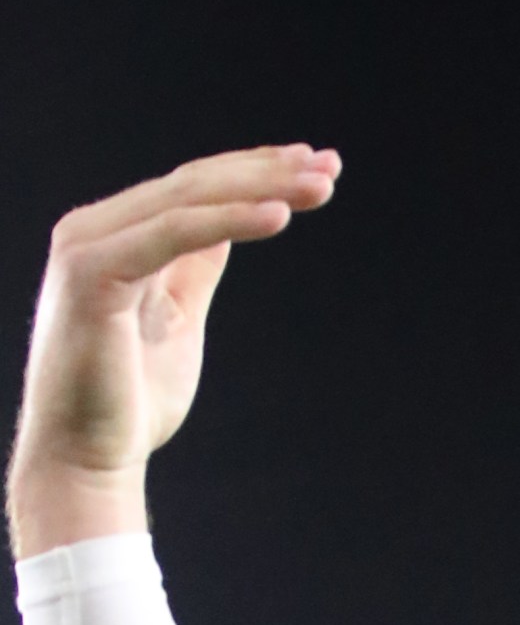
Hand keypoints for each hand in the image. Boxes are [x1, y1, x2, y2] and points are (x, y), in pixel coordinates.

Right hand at [7, 144, 339, 556]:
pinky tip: (278, 217)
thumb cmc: (131, 402)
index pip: (194, 190)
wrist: (85, 460)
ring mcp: (90, 246)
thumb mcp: (176, 319)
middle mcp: (96, 228)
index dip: (255, 172)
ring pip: (189, 199)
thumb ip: (193, 268)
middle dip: (267, 170)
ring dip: (259, 187)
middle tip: (329, 165)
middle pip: (196, 184)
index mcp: (116, 236)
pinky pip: (173, 235)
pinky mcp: (94, 273)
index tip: (315, 165)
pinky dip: (228, 221)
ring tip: (319, 185)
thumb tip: (225, 229)